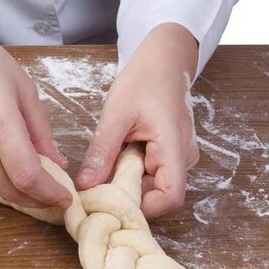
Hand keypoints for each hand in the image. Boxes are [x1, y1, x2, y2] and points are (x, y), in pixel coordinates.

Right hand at [0, 6, 70, 207]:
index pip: (27, 175)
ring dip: (17, 193)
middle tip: (54, 198)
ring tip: (37, 185)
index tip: (66, 198)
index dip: (49, 194)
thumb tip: (57, 162)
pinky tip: (10, 168)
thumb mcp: (22, 86)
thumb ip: (40, 129)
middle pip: (9, 190)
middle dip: (36, 201)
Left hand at [76, 23, 199, 218]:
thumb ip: (102, 152)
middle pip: (158, 195)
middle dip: (128, 195)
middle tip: (97, 186)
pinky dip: (131, 173)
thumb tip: (85, 185)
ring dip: (127, 183)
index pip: (170, 197)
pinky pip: (151, 174)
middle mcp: (183, 158)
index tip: (111, 202)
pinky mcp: (169, 154)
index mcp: (174, 147)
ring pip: (153, 186)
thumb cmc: (144, 80)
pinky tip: (116, 159)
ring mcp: (178, 157)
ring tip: (105, 167)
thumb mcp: (116, 115)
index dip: (143, 208)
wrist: (163, 61)